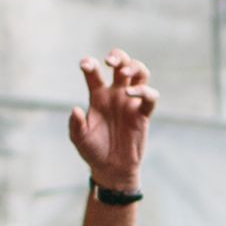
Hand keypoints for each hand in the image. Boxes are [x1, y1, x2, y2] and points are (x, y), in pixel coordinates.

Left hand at [70, 50, 155, 190]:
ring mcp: (131, 102)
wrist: (111, 169)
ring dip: (134, 66)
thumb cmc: (93, 151)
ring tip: (124, 72)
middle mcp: (115, 94)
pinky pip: (150, 97)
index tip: (85, 65)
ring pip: (139, 73)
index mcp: (98, 96)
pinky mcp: (143, 114)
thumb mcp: (80, 139)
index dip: (90, 64)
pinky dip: (144, 91)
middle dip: (118, 56)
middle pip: (121, 64)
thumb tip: (75, 109)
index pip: (94, 73)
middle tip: (109, 61)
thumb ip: (76, 124)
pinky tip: (131, 93)